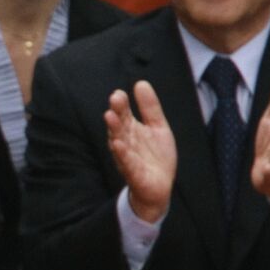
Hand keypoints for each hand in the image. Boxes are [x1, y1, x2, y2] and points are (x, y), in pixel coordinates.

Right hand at [105, 80, 176, 222]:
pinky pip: (126, 163)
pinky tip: (118, 144)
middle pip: (120, 126)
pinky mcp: (134, 174)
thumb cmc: (155, 156)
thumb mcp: (158, 127)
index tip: (119, 93)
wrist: (159, 187)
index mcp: (132, 130)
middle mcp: (126, 143)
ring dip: (114, 130)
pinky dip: (122, 154)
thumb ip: (150, 107)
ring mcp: (128, 158)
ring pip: (119, 142)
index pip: (124, 114)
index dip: (122, 105)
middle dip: (117, 113)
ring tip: (110, 117)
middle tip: (115, 98)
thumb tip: (141, 83)